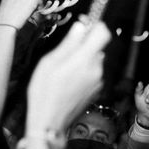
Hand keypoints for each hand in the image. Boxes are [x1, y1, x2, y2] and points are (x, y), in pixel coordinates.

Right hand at [26, 16, 110, 133]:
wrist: (50, 122)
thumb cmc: (44, 92)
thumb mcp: (50, 62)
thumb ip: (69, 43)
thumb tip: (81, 26)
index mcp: (85, 59)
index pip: (103, 32)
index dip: (95, 26)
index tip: (84, 26)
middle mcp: (96, 69)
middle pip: (98, 48)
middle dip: (84, 46)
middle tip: (64, 53)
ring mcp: (98, 82)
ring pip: (94, 61)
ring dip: (83, 60)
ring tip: (63, 71)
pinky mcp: (96, 91)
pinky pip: (93, 74)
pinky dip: (83, 73)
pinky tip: (68, 82)